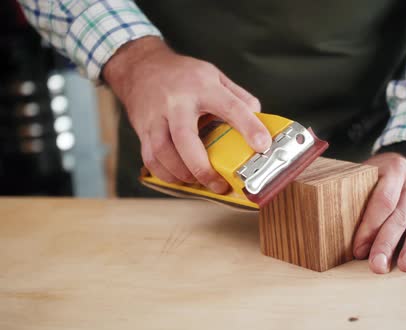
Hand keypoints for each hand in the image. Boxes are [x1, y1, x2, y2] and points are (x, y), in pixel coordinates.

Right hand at [103, 37, 270, 192]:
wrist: (140, 65)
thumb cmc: (183, 74)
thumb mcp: (215, 76)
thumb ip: (239, 97)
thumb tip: (260, 123)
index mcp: (202, 86)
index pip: (230, 106)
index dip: (249, 127)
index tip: (262, 145)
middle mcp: (177, 101)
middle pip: (184, 137)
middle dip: (202, 166)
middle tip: (220, 184)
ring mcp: (156, 116)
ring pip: (162, 151)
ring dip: (182, 173)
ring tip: (199, 182)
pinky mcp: (142, 129)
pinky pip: (150, 158)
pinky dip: (165, 174)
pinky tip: (180, 178)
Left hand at [352, 152, 405, 272]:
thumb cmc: (380, 175)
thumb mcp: (369, 172)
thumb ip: (355, 191)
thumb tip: (332, 221)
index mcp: (395, 170)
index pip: (382, 201)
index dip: (370, 227)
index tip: (358, 249)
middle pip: (400, 216)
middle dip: (387, 243)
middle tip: (378, 264)